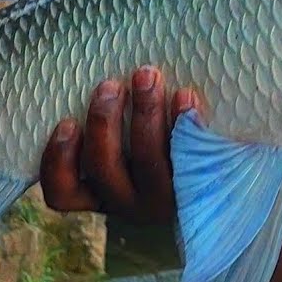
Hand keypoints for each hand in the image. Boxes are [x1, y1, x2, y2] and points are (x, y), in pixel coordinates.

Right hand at [39, 65, 201, 225]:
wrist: (224, 180)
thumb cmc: (158, 148)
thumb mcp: (125, 148)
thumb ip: (106, 128)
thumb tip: (92, 86)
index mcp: (102, 195)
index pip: (62, 194)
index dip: (57, 161)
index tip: (67, 122)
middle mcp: (130, 203)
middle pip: (104, 168)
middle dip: (103, 121)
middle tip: (111, 85)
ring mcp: (166, 199)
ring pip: (147, 161)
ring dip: (144, 113)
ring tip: (147, 77)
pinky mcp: (201, 185)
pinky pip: (191, 158)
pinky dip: (185, 126)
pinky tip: (185, 96)